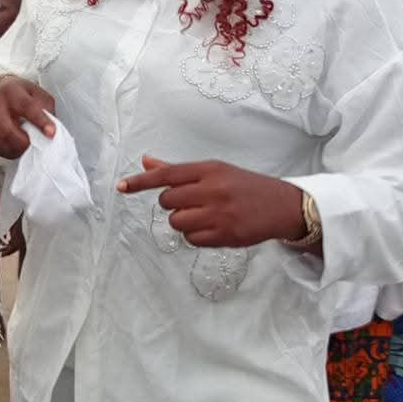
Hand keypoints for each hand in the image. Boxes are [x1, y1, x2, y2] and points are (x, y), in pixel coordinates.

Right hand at [0, 78, 55, 158]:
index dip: (40, 122)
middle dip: (25, 142)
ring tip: (27, 146)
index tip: (51, 133)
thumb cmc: (17, 93)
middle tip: (36, 145)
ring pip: (1, 142)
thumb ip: (45, 108)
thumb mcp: (36, 93)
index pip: (27, 107)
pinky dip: (9, 151)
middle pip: (8, 131)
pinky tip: (15, 146)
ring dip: (18, 149)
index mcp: (12, 92)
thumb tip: (51, 128)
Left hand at [116, 156, 305, 247]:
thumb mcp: (214, 171)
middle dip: (173, 204)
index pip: (166, 175)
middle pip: (168, 201)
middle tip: (193, 203)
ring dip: (183, 222)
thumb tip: (146, 161)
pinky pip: (192, 239)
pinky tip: (212, 228)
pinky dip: (196, 236)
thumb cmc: (243, 186)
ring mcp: (219, 214)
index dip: (141, 181)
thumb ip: (178, 170)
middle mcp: (213, 189)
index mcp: (209, 170)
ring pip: (177, 222)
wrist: (281, 205)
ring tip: (204, 216)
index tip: (121, 187)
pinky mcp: (225, 235)